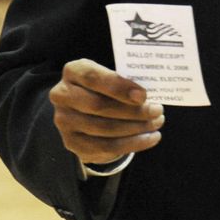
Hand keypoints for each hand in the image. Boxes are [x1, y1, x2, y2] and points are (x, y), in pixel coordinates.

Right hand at [49, 59, 163, 164]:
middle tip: (157, 111)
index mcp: (73, 72)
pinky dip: (133, 144)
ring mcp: (64, 121)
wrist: (82, 109)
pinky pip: (106, 147)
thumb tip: (148, 97)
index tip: (143, 95)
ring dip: (136, 128)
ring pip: (104, 129)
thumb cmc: (103, 88)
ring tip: (156, 123)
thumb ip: (124, 82)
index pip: (92, 77)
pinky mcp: (72, 142)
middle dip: (133, 111)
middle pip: (98, 106)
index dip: (119, 87)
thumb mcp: (110, 77)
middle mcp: (62, 95)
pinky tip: (150, 138)